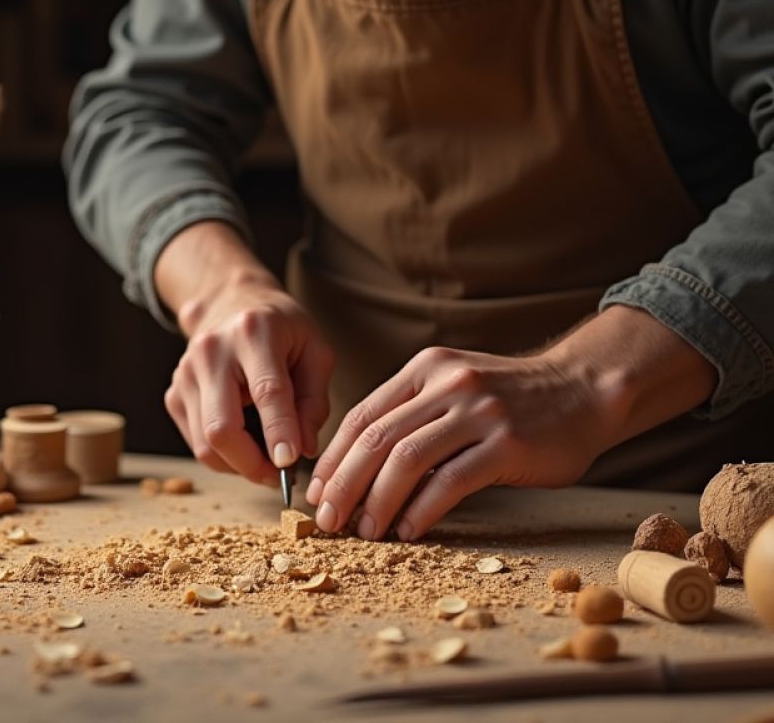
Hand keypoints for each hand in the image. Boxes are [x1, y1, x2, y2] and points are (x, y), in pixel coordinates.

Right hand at [156, 222, 333, 484]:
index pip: (266, 392)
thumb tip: (305, 449)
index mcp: (253, 333)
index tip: (290, 464)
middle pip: (222, 428)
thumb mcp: (314, 351)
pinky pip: (197, 444)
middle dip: (252, 464)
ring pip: (206, 445)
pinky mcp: (173, 394)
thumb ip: (314, 400)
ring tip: (266, 458)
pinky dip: (224, 456)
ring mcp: (185, 374)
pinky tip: (245, 441)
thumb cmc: (281, 330)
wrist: (231, 303)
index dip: (279, 432)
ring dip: (240, 465)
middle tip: (280, 475)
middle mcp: (211, 352)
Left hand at [305, 306, 716, 540]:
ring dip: (378, 502)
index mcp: (425, 369)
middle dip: (344, 484)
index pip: (362, 416)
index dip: (334, 459)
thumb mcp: (454, 386)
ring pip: (407, 460)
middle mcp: (447, 384)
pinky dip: (422, 510)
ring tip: (365, 531)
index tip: (316, 493)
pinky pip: (451, 481)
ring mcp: (478, 412)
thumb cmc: (511, 399)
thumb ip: (412, 414)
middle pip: (376, 439)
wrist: (585, 389)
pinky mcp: (507, 444)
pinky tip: (409, 530)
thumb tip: (358, 467)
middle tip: (327, 520)